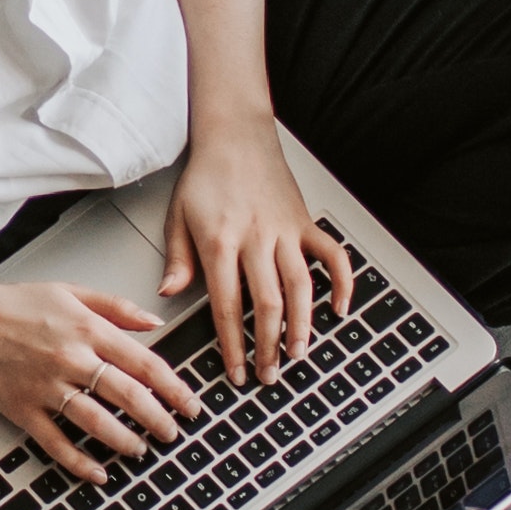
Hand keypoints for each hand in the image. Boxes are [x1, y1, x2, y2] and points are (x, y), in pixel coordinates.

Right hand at [0, 271, 197, 478]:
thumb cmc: (16, 304)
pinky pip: (57, 442)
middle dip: (158, 419)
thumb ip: (116, 307)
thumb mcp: (72, 291)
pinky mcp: (23, 409)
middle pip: (127, 396)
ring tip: (141, 449)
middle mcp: (71, 359)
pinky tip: (99, 472)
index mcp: (88, 330)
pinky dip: (80, 462)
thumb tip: (154, 321)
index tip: (190, 404)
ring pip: (97, 422)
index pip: (144, 364)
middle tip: (173, 433)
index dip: (174, 388)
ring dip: (126, 440)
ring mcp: (46, 387)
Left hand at [160, 120, 354, 385]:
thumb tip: (168, 296)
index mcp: (220, 241)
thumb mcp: (177, 216)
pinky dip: (342, 282)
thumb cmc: (206, 176)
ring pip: (300, 286)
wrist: (236, 134)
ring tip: (298, 353)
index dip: (232, 345)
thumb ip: (177, 259)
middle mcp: (256, 238)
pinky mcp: (306, 223)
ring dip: (302, 325)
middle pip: (266, 303)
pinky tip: (340, 308)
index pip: (226, 305)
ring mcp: (286, 231)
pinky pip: (332, 255)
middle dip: (268, 346)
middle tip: (268, 375)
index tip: (235, 371)